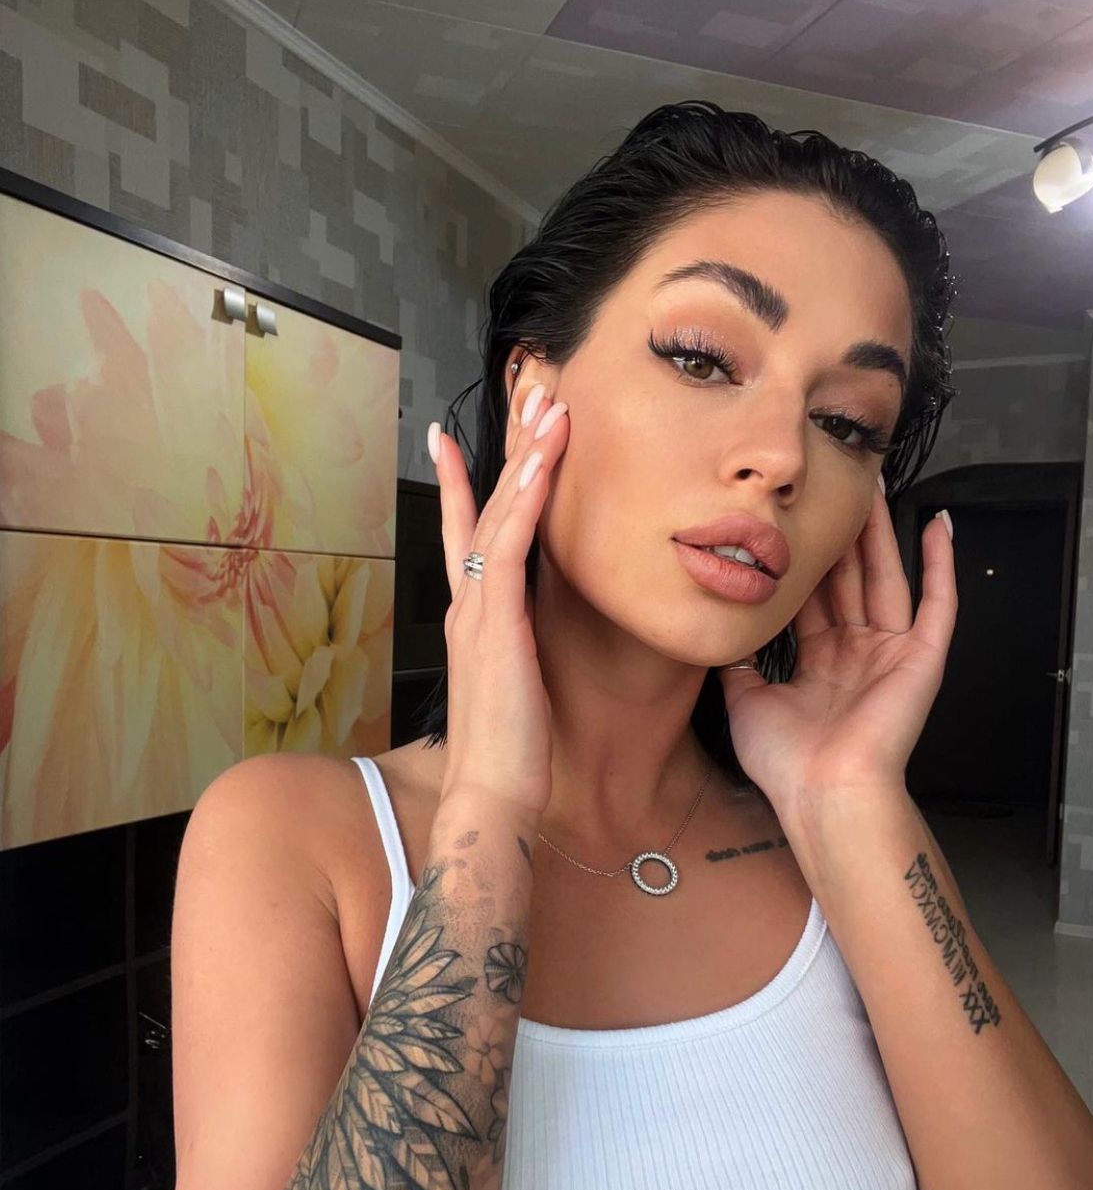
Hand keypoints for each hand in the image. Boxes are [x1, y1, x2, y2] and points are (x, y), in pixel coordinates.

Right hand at [431, 389, 569, 819]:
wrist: (490, 797)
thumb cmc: (507, 754)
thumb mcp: (511, 690)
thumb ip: (511, 654)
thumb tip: (520, 642)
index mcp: (472, 620)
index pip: (465, 536)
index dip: (459, 485)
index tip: (449, 441)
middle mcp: (468, 605)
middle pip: (482, 508)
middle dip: (503, 449)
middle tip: (524, 393)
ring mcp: (478, 611)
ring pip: (498, 515)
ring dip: (523, 458)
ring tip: (546, 405)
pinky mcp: (497, 624)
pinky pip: (510, 548)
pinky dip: (523, 501)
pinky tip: (540, 464)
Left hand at [717, 488, 956, 813]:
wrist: (823, 794)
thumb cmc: (787, 763)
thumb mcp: (745, 701)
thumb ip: (738, 663)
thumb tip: (720, 634)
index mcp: (821, 663)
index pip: (813, 597)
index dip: (804, 560)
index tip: (793, 522)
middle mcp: (857, 652)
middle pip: (849, 578)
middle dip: (842, 534)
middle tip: (833, 486)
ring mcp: (892, 653)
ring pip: (887, 578)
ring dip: (883, 533)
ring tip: (874, 487)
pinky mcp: (922, 658)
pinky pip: (939, 603)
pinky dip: (942, 565)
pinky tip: (939, 524)